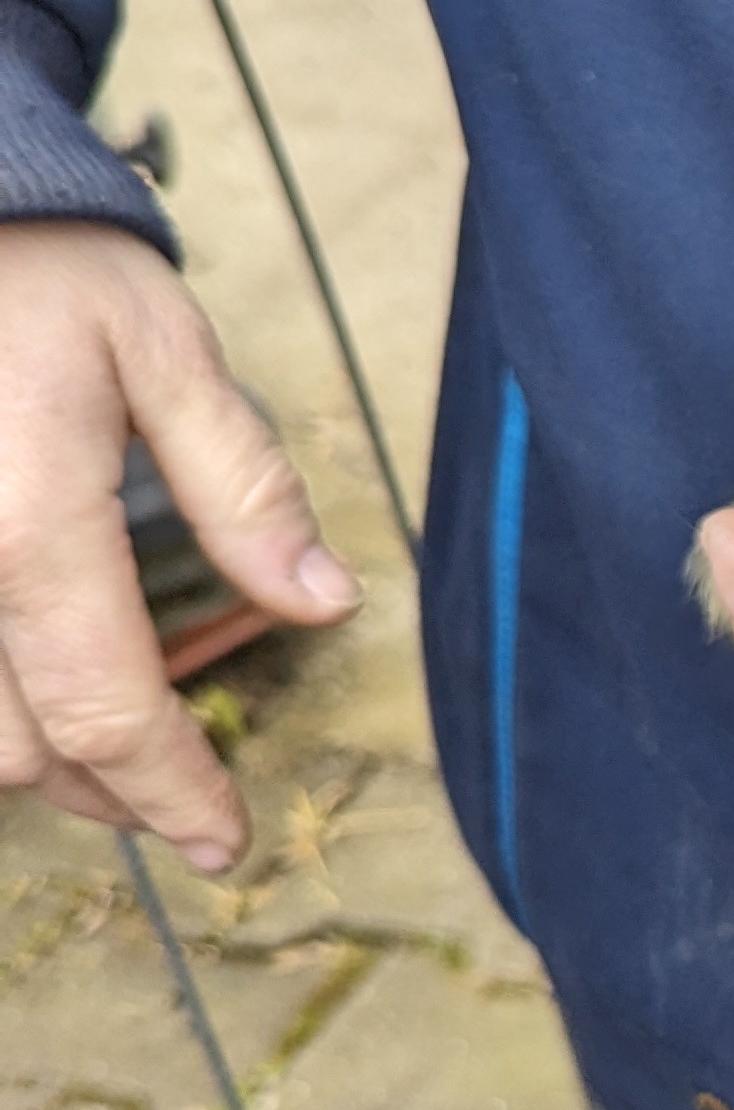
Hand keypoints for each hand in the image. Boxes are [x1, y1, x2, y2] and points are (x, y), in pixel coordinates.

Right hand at [0, 221, 360, 867]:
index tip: (224, 839)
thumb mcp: (166, 351)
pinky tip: (42, 683)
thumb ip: (245, 488)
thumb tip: (327, 604)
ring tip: (119, 758)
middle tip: (185, 795)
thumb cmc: (40, 269)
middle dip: (109, 790)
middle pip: (17, 747)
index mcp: (22, 522)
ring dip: (36, 759)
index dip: (172, 794)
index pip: (105, 710)